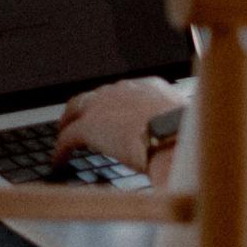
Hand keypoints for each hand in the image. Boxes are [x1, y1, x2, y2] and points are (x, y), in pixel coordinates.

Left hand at [54, 78, 186, 179]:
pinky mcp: (88, 127)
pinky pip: (67, 137)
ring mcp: (103, 106)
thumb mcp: (185, 120)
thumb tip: (184, 135)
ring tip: (63, 136)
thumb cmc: (187, 132)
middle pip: (94, 96)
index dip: (112, 102)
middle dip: (85, 109)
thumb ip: (176, 121)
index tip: (111, 112)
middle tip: (78, 121)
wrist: (173, 136)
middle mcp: (122, 89)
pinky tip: (59, 161)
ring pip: (75, 111)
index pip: (122, 90)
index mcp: (148, 86)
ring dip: (68, 124)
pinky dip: (61, 149)